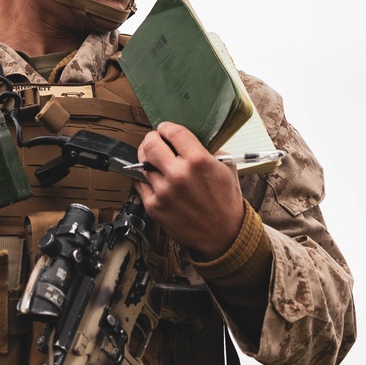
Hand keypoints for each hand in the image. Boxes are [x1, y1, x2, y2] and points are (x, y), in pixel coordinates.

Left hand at [135, 122, 244, 260]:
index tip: (166, 131)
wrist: (225, 236)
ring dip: (148, 160)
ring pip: (141, 163)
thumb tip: (188, 137)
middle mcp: (178, 175)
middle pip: (150, 143)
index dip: (166, 128)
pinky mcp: (154, 207)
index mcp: (198, 161)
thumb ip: (208, 148)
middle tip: (157, 143)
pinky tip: (155, 179)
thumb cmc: (226, 200)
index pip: (171, 131)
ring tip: (156, 163)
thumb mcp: (226, 167)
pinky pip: (139, 183)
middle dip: (152, 140)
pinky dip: (145, 178)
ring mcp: (164, 192)